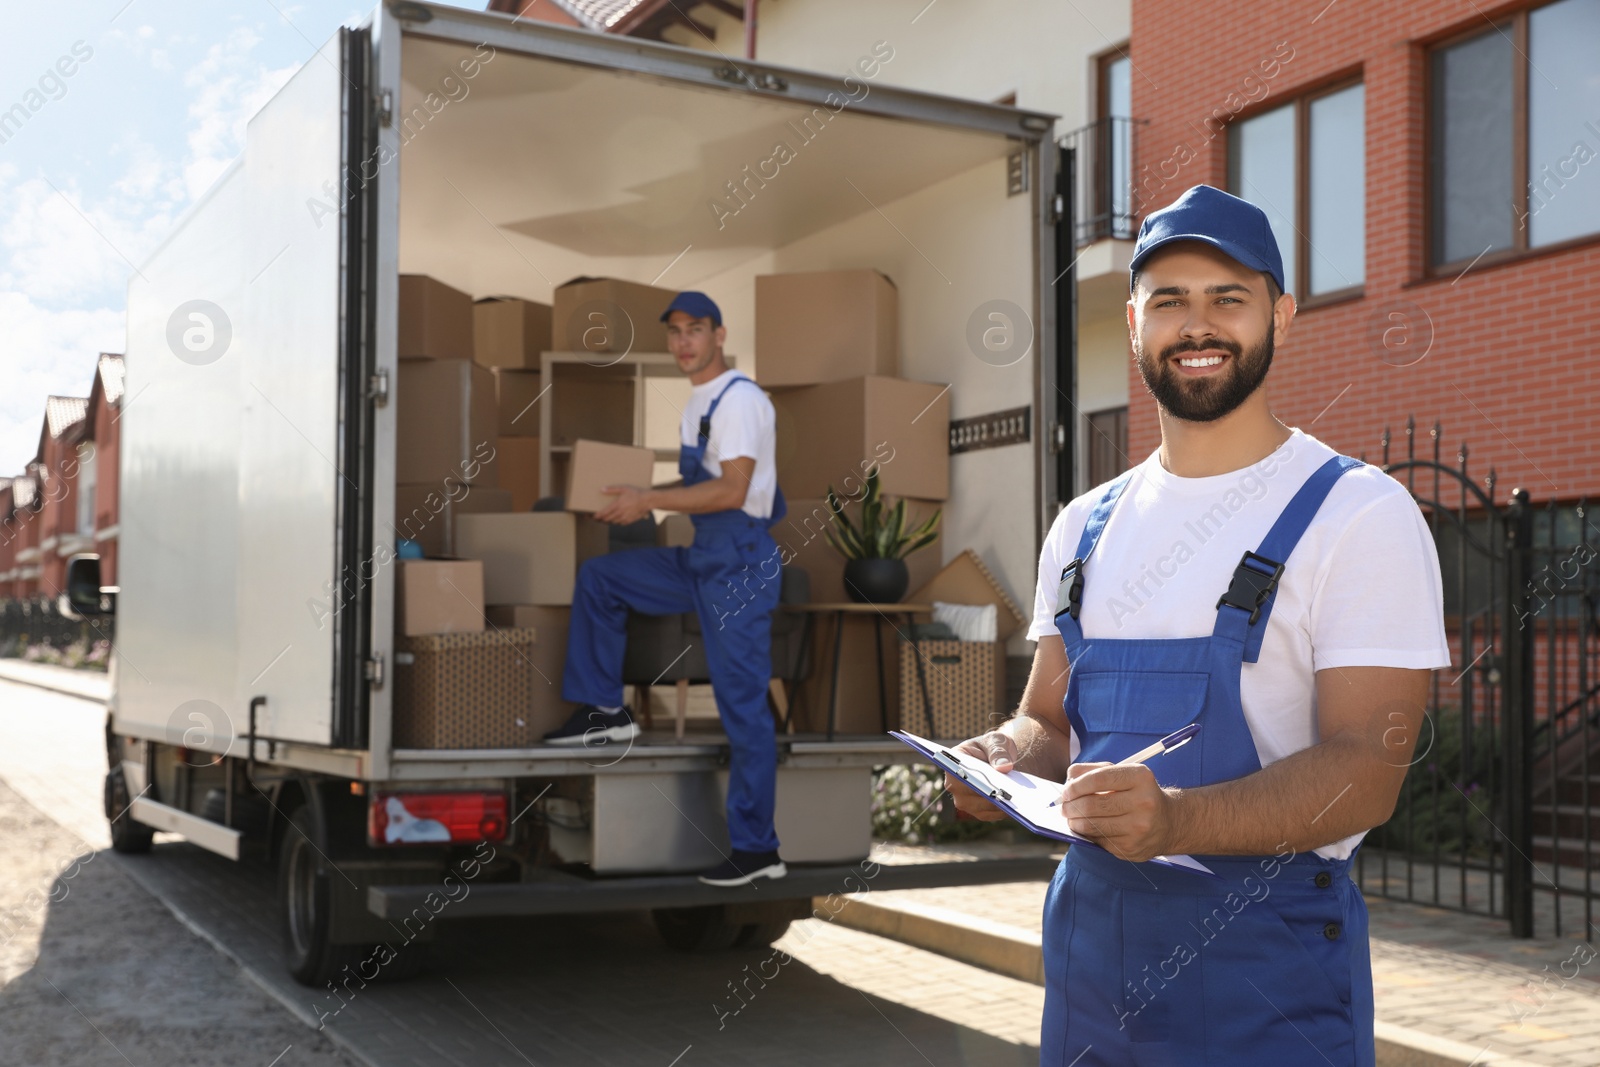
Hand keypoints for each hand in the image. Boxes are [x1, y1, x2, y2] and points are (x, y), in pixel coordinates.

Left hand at [592, 486, 650, 524]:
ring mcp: (625, 518)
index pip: (604, 512)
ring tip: (604, 519)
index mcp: (617, 505)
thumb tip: (602, 489)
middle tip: (597, 518)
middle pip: (607, 519)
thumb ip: (612, 489)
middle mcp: (620, 513)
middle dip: (601, 519)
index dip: (597, 515)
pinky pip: (620, 523)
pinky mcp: (629, 520)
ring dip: (608, 521)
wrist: (648, 501)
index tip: (593, 516)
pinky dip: (616, 522)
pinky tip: (615, 519)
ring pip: (613, 522)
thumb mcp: (623, 488)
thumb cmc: (636, 493)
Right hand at [943, 731, 1020, 820]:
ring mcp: (965, 800)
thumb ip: (998, 751)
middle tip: (1007, 796)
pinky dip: (1003, 811)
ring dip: (997, 806)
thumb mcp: (996, 741)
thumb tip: (1003, 767)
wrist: (1000, 758)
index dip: (972, 782)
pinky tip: (1016, 806)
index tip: (986, 785)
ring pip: (981, 808)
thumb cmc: (993, 747)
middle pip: (969, 797)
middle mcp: (954, 785)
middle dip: (988, 797)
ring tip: (1015, 801)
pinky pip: (991, 814)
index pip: (958, 776)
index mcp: (952, 764)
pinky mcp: (979, 810)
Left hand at [1061, 762, 1180, 861]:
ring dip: (1075, 822)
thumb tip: (1069, 779)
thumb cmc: (1137, 793)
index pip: (1099, 779)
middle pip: (1092, 804)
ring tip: (1071, 818)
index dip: (1076, 785)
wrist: (1168, 823)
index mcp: (1140, 777)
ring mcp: (1139, 828)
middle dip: (1071, 806)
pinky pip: (1099, 841)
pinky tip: (1088, 829)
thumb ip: (1093, 770)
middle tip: (1063, 807)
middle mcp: (1143, 802)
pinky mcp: (1132, 848)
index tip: (1066, 791)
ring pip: (1092, 825)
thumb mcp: (1122, 774)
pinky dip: (1088, 834)